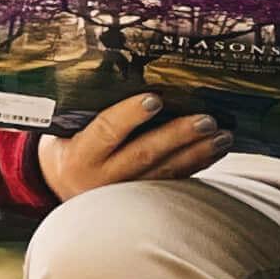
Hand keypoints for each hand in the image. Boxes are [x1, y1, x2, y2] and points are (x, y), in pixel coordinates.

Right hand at [36, 93, 230, 199]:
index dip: (131, 115)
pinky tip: (215, 151)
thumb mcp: (66, 130)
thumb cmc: (67, 144)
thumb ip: (92, 112)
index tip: (156, 98)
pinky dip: (195, 166)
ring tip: (223, 136)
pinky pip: (171, 183)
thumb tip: (132, 76)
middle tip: (206, 120)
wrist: (56, 187)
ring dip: (197, 153)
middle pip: (144, 155)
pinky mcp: (139, 202)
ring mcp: (122, 194)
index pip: (107, 131)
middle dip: (178, 136)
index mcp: (80, 156)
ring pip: (164, 173)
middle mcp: (102, 178)